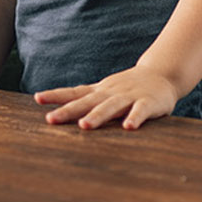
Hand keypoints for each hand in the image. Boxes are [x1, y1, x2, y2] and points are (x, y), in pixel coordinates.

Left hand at [34, 67, 181, 129]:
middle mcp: (111, 92)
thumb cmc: (129, 87)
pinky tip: (128, 128)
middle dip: (69, 111)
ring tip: (85, 126)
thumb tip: (57, 112)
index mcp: (100, 91)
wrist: (163, 73)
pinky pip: (141, 111)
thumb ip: (86, 101)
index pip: (75, 92)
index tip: (38, 98)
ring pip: (111, 106)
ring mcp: (130, 96)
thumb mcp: (105, 91)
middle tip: (51, 119)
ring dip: (98, 116)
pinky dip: (134, 118)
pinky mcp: (148, 102)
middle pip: (87, 102)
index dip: (57, 95)